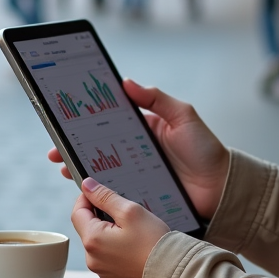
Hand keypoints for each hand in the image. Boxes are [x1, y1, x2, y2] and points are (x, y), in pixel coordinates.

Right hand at [47, 79, 228, 220]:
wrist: (223, 188)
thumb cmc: (205, 150)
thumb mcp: (183, 116)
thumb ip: (156, 98)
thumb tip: (126, 82)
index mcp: (143, 129)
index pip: (108, 122)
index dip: (86, 122)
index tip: (66, 122)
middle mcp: (135, 151)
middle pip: (99, 148)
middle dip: (75, 149)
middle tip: (55, 152)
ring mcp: (136, 175)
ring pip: (103, 172)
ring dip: (82, 171)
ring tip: (65, 170)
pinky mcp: (140, 195)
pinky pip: (117, 194)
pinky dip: (100, 193)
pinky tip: (86, 192)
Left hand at [72, 177, 169, 277]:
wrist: (171, 272)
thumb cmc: (153, 243)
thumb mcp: (130, 211)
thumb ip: (105, 197)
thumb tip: (88, 186)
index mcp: (93, 240)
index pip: (77, 212)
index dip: (87, 198)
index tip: (99, 192)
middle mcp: (92, 258)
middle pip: (86, 227)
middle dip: (100, 215)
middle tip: (122, 211)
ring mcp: (101, 269)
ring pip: (97, 241)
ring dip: (108, 231)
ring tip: (131, 229)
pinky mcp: (111, 275)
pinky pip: (106, 254)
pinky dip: (115, 245)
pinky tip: (132, 243)